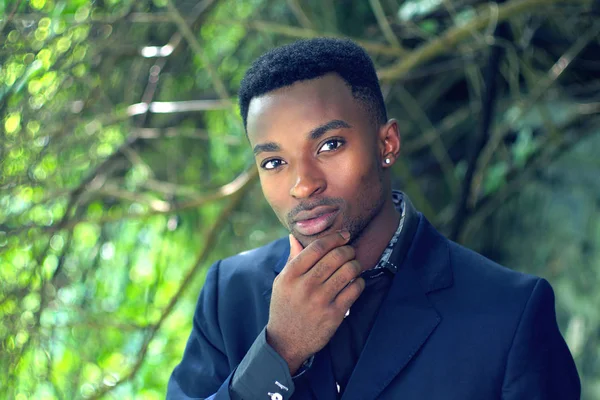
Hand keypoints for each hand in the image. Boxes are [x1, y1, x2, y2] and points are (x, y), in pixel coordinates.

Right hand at [266, 230, 364, 373]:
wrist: (286, 342)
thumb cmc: (284, 307)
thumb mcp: (281, 282)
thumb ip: (292, 259)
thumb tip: (294, 236)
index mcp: (291, 274)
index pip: (317, 247)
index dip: (334, 237)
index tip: (343, 235)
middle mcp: (305, 286)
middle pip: (335, 256)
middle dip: (348, 250)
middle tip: (350, 251)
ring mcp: (321, 300)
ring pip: (348, 271)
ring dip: (355, 264)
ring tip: (354, 265)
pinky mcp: (334, 314)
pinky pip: (355, 289)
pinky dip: (359, 282)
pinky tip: (355, 282)